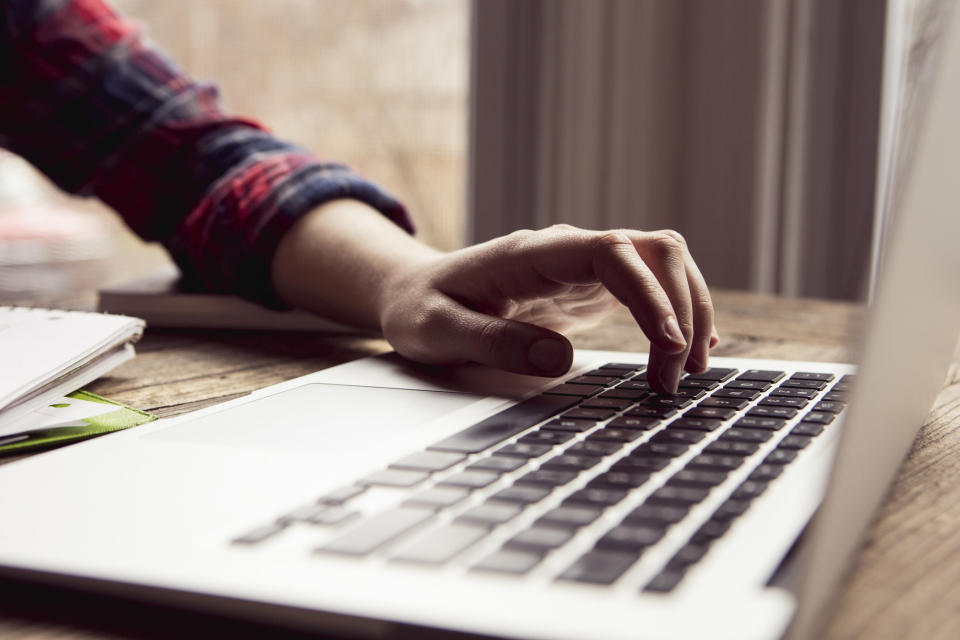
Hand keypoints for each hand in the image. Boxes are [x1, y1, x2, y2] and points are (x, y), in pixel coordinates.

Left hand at [378, 224, 717, 392]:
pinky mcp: (591, 288)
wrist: (415, 292)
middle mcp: (568, 250)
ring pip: (662, 265)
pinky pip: (650, 288)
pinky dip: (677, 314)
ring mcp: (584, 266)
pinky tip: (687, 351)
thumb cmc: (422, 308)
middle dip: (682, 309)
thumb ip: (493, 341)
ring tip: (688, 371)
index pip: (612, 252)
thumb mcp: (439, 331)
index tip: (669, 344)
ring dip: (689, 311)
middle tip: (674, 377)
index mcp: (533, 252)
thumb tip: (559, 359)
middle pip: (654, 251)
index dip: (650, 294)